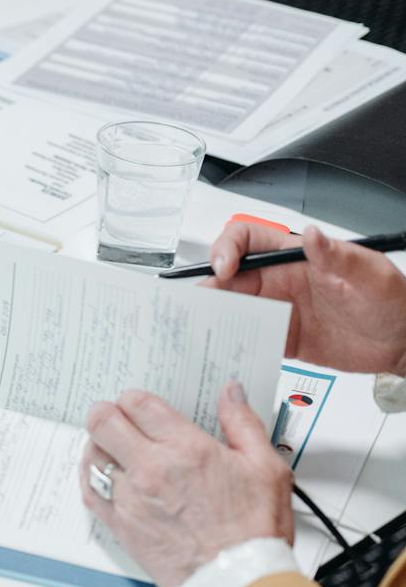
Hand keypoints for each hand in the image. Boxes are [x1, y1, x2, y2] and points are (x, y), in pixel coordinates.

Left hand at [80, 384, 293, 586]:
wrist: (236, 581)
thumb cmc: (254, 531)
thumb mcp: (266, 467)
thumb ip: (243, 423)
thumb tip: (229, 393)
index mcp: (186, 449)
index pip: (138, 404)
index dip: (136, 399)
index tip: (141, 406)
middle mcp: (151, 470)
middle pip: (102, 421)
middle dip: (108, 413)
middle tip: (119, 419)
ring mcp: (129, 498)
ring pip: (91, 453)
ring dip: (99, 444)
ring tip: (114, 446)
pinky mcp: (118, 523)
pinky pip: (88, 488)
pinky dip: (91, 474)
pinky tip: (103, 472)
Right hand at [207, 222, 405, 375]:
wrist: (402, 342)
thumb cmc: (393, 302)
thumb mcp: (371, 274)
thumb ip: (339, 255)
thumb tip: (311, 236)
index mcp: (294, 257)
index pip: (246, 240)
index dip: (226, 250)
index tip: (223, 269)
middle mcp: (280, 281)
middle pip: (228, 277)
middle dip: (208, 289)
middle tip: (200, 306)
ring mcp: (277, 311)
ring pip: (230, 308)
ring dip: (213, 317)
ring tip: (203, 330)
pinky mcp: (280, 338)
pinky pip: (246, 339)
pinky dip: (231, 344)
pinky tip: (227, 351)